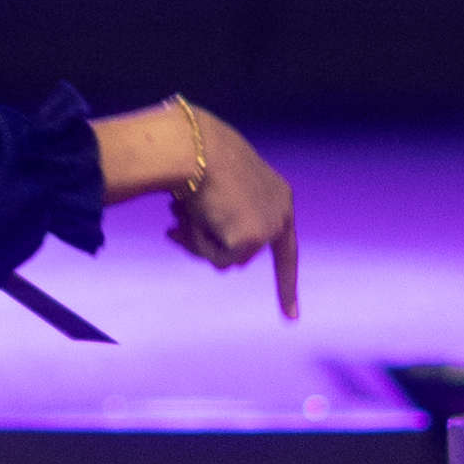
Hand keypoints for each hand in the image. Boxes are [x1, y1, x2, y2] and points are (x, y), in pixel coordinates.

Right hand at [149, 105, 301, 318]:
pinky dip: (198, 243)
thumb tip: (200, 249)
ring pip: (227, 259)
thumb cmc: (195, 156)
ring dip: (199, 241)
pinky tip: (192, 217)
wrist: (194, 145)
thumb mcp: (211, 189)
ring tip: (181, 212)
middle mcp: (282, 213)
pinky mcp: (252, 239)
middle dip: (206, 247)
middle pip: (244, 254)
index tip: (291, 318)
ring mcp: (270, 227)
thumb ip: (216, 219)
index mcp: (279, 195)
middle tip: (172, 229)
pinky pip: (217, 259)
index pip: (284, 246)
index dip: (285, 283)